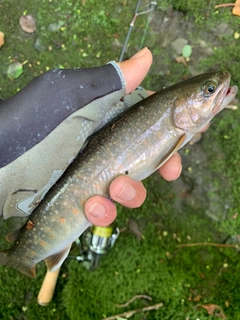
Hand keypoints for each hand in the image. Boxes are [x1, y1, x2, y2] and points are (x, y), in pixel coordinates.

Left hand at [85, 48, 181, 225]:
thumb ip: (110, 82)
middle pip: (142, 161)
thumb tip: (146, 57)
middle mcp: (100, 148)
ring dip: (128, 195)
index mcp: (104, 121)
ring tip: (111, 192)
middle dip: (155, 171)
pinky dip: (104, 212)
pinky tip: (91, 207)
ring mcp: (90, 176)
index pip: (146, 128)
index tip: (181, 151)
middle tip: (158, 174)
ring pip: (127, 191)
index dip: (167, 140)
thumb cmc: (31, 128)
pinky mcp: (78, 200)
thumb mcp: (70, 98)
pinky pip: (104, 211)